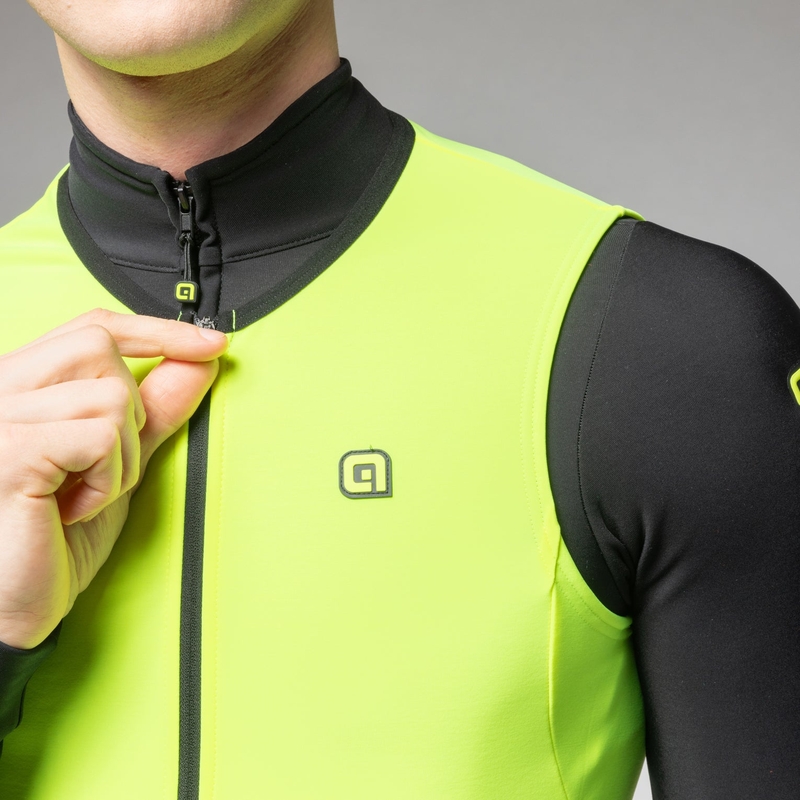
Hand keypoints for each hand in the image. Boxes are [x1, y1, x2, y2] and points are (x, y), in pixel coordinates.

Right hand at [0, 308, 227, 648]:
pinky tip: (71, 510)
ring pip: (109, 396)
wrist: (10, 608)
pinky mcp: (10, 451)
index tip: (210, 343)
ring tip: (82, 494)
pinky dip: (106, 480)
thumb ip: (157, 408)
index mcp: (19, 384)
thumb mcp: (118, 461)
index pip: (91, 327)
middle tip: (102, 465)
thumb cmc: (52, 538)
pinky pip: (98, 437)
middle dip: (131, 409)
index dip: (156, 330)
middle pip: (98, 347)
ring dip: (120, 457)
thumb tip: (201, 361)